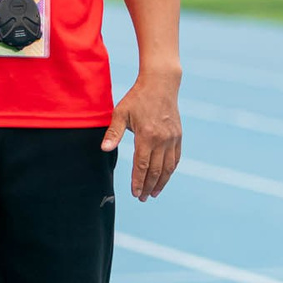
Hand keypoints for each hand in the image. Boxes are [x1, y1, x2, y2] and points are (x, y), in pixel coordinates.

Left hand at [102, 66, 181, 200]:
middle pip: (155, 170)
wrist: (161, 84)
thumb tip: (104, 149)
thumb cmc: (137, 98)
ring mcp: (172, 138)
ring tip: (153, 193)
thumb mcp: (121, 112)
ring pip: (167, 167)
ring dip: (161, 183)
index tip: (134, 194)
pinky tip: (165, 178)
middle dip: (148, 186)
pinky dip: (170, 171)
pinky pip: (176, 158)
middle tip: (142, 198)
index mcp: (146, 136)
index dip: (138, 182)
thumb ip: (113, 133)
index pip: (142, 165)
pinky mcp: (178, 136)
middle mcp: (161, 140)